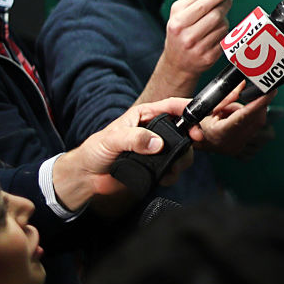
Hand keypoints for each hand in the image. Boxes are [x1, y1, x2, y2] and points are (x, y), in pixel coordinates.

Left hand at [52, 97, 195, 211]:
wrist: (88, 177)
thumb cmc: (95, 151)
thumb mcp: (111, 139)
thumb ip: (134, 138)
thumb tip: (157, 143)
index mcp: (144, 115)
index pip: (171, 106)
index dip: (187, 110)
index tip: (196, 119)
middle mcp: (154, 130)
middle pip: (183, 129)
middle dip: (190, 138)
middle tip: (192, 143)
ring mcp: (157, 149)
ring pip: (182, 150)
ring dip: (182, 159)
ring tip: (173, 167)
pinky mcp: (157, 166)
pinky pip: (174, 168)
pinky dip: (173, 174)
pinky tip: (164, 177)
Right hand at [161, 0, 234, 79]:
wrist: (177, 63)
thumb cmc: (179, 33)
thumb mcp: (177, 14)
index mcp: (178, 23)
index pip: (203, 5)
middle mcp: (188, 37)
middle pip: (215, 15)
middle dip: (225, 5)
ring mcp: (199, 49)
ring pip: (222, 26)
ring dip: (223, 20)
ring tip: (215, 21)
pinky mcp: (210, 57)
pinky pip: (225, 38)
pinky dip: (223, 33)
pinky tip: (215, 33)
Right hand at [194, 83, 271, 156]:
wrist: (188, 142)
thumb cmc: (192, 123)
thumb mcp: (202, 108)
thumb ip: (222, 97)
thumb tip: (241, 84)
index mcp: (219, 134)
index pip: (244, 117)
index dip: (258, 104)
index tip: (270, 92)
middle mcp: (231, 142)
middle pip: (255, 119)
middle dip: (258, 103)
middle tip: (257, 89)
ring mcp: (237, 146)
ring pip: (256, 123)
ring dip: (251, 110)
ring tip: (229, 108)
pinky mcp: (241, 146)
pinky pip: (253, 128)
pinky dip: (248, 117)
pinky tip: (232, 114)